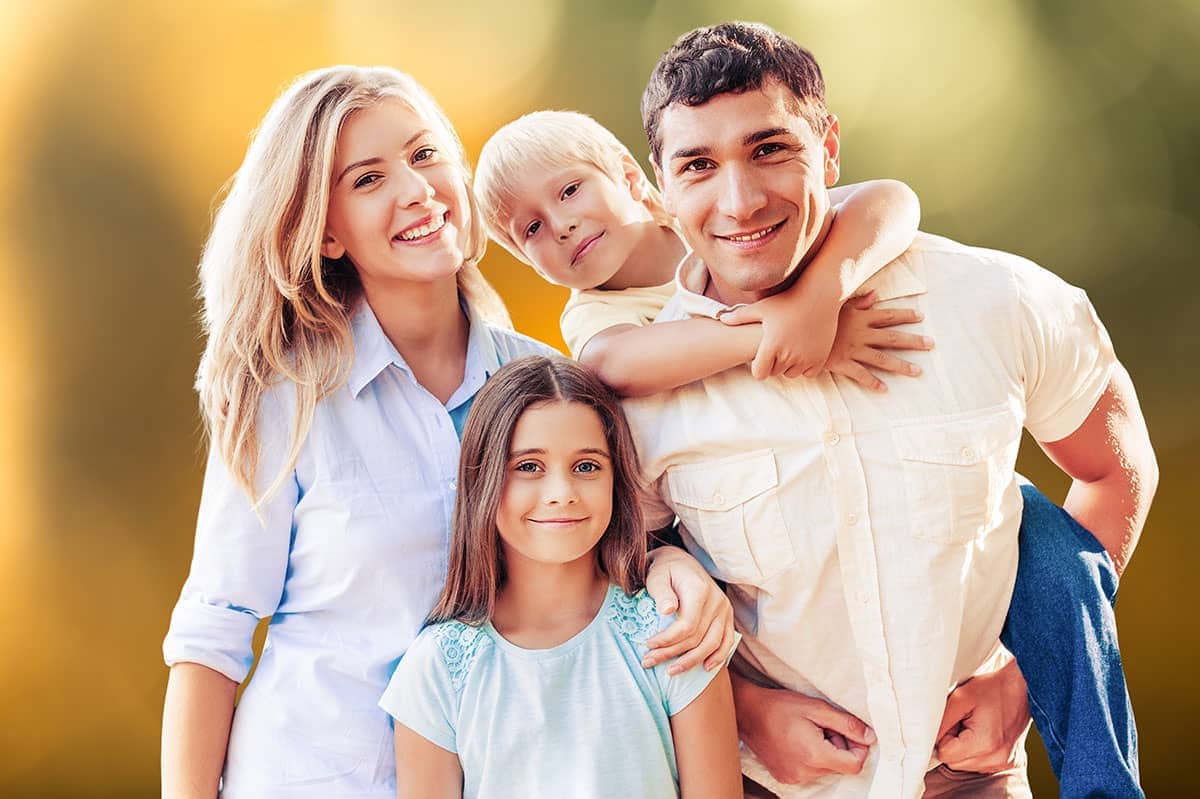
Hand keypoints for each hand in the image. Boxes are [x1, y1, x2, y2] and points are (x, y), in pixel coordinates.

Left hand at [643, 546, 735, 673]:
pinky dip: (718, 656)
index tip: (647, 645)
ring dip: (691, 661)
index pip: (687, 625)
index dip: (667, 640)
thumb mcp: (657, 575)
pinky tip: (706, 668)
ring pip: (711, 644)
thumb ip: (661, 592)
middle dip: (671, 653)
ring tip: (670, 671)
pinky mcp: (727, 616)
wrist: (681, 562)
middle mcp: (717, 601)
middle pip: (697, 637)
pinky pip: (726, 641)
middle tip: (648, 661)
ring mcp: (724, 609)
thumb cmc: (665, 570)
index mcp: (700, 590)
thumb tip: (667, 610)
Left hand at [719, 290, 838, 379]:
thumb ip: (740, 316)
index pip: (759, 373)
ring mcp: (806, 358)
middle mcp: (789, 355)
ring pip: (791, 374)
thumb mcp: (762, 307)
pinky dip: (805, 366)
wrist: (820, 296)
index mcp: (772, 346)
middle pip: (775, 372)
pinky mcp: (820, 359)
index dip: (758, 366)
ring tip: (789, 347)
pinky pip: (808, 373)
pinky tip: (802, 350)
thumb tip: (721, 319)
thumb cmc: (787, 300)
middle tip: (777, 347)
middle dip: (773, 363)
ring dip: (789, 365)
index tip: (761, 356)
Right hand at [735, 676, 875, 783]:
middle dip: (838, 746)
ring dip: (825, 752)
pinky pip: (810, 772)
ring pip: (825, 769)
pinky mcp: (785, 777)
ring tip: (808, 732)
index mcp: (814, 755)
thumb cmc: (779, 706)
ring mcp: (793, 777)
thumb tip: (869, 736)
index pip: (854, 765)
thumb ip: (846, 724)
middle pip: (839, 766)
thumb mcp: (817, 708)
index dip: (858, 747)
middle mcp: (804, 772)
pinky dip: (811, 758)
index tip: (849, 731)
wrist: (747, 712)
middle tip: (822, 726)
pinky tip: (798, 740)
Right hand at [825, 292, 931, 391]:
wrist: (796, 332)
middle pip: (892, 338)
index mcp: (861, 317)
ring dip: (901, 365)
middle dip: (913, 341)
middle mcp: (861, 334)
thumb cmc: (815, 315)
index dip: (905, 315)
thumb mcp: (837, 305)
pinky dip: (872, 383)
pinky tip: (885, 389)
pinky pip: (860, 375)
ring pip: (882, 359)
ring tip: (918, 371)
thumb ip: (858, 301)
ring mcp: (853, 350)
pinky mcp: (842, 363)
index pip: (888, 315)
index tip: (921, 317)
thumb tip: (875, 294)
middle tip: (931, 344)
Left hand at [936, 659, 1031, 772]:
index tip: (953, 721)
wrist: (1023, 687)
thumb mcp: (960, 698)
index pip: (945, 754)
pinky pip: (978, 764)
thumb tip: (927, 738)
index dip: (943, 736)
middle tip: (963, 721)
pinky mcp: (1007, 762)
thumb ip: (941, 721)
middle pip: (954, 762)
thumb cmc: (992, 689)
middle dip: (952, 743)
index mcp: (984, 744)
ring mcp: (1003, 762)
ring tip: (974, 725)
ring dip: (963, 748)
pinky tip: (982, 733)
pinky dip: (974, 751)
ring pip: (965, 765)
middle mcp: (996, 758)